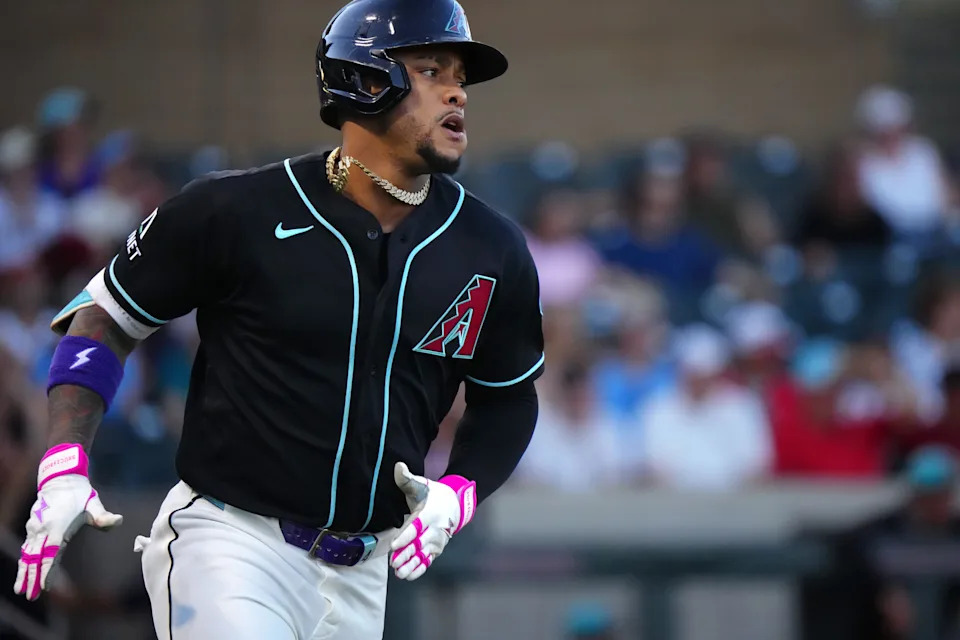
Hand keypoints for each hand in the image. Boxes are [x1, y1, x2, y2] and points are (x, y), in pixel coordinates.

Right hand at [13, 444, 121, 600]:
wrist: (60, 478)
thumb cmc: (79, 493)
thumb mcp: (93, 503)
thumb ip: (103, 516)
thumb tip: (118, 520)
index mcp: (57, 527)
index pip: (51, 554)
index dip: (46, 571)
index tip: (44, 586)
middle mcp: (43, 529)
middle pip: (35, 558)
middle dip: (31, 578)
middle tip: (29, 595)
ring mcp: (35, 528)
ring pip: (27, 554)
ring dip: (24, 572)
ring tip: (21, 590)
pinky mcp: (32, 526)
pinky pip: (26, 547)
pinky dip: (23, 561)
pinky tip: (22, 571)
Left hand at [389, 462, 475, 580]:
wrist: (456, 505)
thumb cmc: (433, 494)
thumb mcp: (422, 484)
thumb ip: (407, 478)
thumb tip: (398, 466)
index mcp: (429, 513)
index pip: (416, 526)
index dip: (406, 536)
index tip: (394, 544)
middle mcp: (434, 529)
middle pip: (419, 544)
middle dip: (406, 554)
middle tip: (393, 563)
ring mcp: (436, 541)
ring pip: (423, 555)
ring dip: (411, 565)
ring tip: (400, 573)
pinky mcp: (436, 549)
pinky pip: (428, 561)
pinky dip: (419, 569)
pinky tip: (408, 576)